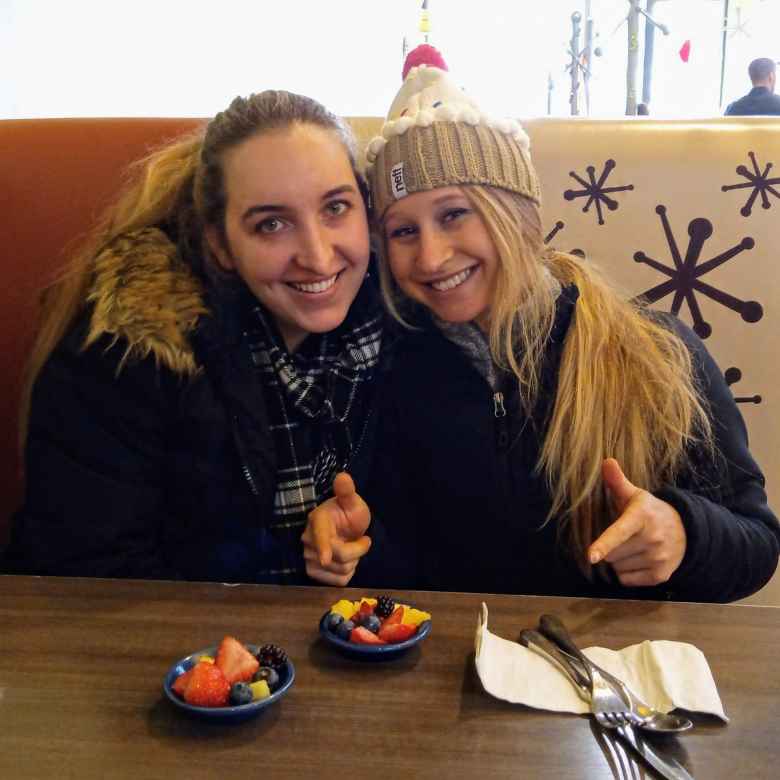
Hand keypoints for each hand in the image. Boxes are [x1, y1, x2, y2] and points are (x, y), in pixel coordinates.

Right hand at [301, 472, 371, 586]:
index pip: (320, 534)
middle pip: (337, 556)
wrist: (344, 530)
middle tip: (363, 540)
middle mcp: (309, 539)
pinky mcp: (314, 572)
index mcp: (318, 519)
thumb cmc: (348, 514)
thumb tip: (343, 476)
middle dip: (357, 550)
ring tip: (351, 549)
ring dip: (352, 563)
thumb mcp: (352, 502)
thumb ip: (347, 491)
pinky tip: (346, 562)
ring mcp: (308, 557)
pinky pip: (337, 582)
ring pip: (339, 571)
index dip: (323, 546)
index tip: (325, 558)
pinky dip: (347, 574)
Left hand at [587, 458, 686, 586]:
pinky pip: (627, 581)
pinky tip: (639, 559)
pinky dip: (627, 573)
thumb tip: (606, 461)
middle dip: (611, 548)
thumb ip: (617, 481)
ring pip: (618, 568)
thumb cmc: (650, 512)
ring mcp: (658, 559)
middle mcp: (651, 539)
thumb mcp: (635, 495)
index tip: (592, 556)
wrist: (686, 531)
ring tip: (634, 547)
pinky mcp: (661, 576)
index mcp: (640, 517)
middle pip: (611, 555)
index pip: (619, 532)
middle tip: (625, 537)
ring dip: (619, 561)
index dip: (604, 544)